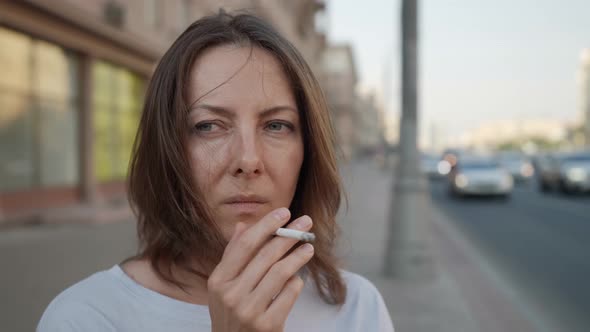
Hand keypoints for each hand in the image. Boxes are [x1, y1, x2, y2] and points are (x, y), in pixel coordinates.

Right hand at [208, 208, 313, 331]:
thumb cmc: (230, 314)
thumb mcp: (223, 287)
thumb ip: (232, 256)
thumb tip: (241, 226)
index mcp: (219, 281)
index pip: (245, 245)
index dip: (266, 225)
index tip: (284, 212)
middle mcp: (231, 295)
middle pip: (266, 255)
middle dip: (289, 235)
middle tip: (306, 223)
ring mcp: (249, 311)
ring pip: (280, 272)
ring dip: (298, 256)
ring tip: (309, 246)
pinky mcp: (267, 325)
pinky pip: (289, 294)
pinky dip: (296, 282)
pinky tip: (299, 277)